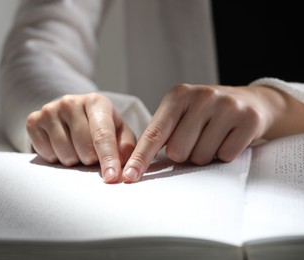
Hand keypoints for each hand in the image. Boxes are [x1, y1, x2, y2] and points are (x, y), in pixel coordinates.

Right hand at [26, 93, 135, 182]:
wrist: (71, 116)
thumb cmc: (101, 127)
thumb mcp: (119, 132)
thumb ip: (126, 147)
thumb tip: (125, 168)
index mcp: (96, 101)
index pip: (102, 135)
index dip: (108, 159)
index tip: (112, 178)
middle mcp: (71, 101)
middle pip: (83, 148)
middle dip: (90, 159)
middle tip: (91, 153)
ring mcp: (49, 110)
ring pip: (64, 154)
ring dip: (73, 160)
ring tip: (76, 149)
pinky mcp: (33, 121)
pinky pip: (46, 154)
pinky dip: (55, 157)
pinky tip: (61, 146)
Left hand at [122, 84, 286, 182]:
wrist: (251, 102)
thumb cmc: (206, 113)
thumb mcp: (181, 114)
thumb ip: (161, 135)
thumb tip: (138, 167)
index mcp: (178, 96)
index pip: (154, 133)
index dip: (140, 158)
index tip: (129, 176)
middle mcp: (201, 96)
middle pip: (177, 151)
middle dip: (184, 154)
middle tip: (196, 139)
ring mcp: (227, 106)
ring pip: (201, 156)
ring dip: (204, 155)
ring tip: (213, 137)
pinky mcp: (248, 120)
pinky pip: (225, 156)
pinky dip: (223, 154)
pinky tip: (228, 138)